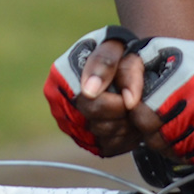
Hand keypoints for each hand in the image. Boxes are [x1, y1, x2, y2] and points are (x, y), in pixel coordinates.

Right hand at [43, 26, 148, 155]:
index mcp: (61, 78)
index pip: (90, 105)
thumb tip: (90, 90)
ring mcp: (69, 123)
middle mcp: (59, 103)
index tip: (130, 97)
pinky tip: (130, 120)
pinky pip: (107, 148)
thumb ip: (105, 63)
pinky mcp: (83, 138)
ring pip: (103, 140)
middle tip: (134, 103)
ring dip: (125, 127)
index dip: (117, 104)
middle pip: (96, 126)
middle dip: (122, 116)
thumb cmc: (118, 49)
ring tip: (133, 110)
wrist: (124, 59)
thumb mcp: (113, 45)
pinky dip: (125, 138)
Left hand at [133, 37, 193, 162]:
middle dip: (150, 132)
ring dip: (166, 143)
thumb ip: (133, 71)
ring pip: (175, 150)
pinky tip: (184, 135)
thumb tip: (127, 100)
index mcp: (183, 85)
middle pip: (159, 139)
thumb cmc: (193, 60)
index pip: (146, 119)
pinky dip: (185, 150)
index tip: (141, 109)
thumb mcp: (157, 51)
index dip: (139, 117)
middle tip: (153, 121)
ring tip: (168, 126)